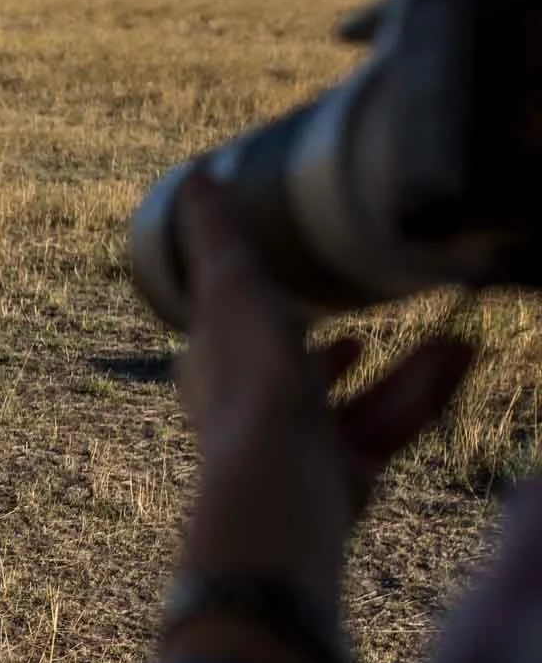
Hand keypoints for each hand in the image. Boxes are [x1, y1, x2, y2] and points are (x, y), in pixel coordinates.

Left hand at [169, 171, 476, 656]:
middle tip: (377, 322)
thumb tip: (199, 179)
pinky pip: (389, 429)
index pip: (230, 340)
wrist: (281, 483)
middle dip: (341, 348)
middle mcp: (249, 416)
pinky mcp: (341, 480)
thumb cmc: (249, 380)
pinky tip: (462, 360)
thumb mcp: (231, 287)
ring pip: (359, 403)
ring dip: (407, 370)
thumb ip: (219, 237)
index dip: (256, 316)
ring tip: (457, 339)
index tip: (290, 293)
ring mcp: (295, 451)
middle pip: (303, 375)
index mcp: (212, 372)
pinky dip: (424, 395)